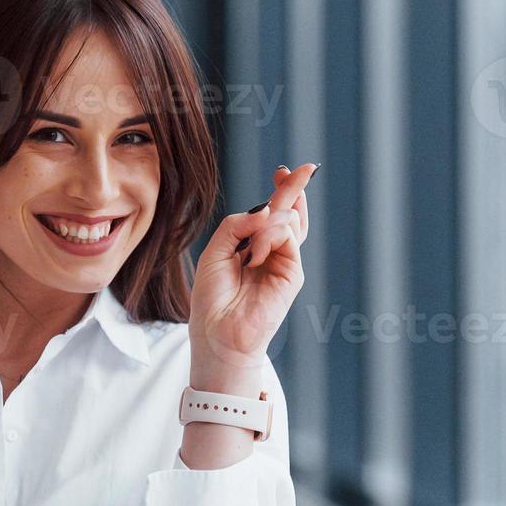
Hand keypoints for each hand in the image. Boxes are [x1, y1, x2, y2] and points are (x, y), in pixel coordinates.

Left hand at [188, 163, 314, 378]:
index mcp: (254, 247)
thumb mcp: (215, 252)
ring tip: (248, 252)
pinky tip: (253, 257)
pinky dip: (268, 239)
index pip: (274, 214)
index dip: (281, 191)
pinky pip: (286, 238)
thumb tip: (265, 209)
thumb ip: (236, 225)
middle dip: (291, 190)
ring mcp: (285, 262)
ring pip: (287, 222)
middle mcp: (273, 253)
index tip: (281, 171)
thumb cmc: (213, 299)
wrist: (218, 334)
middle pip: (289, 212)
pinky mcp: (292, 274)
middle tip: (293, 170)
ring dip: (266, 226)